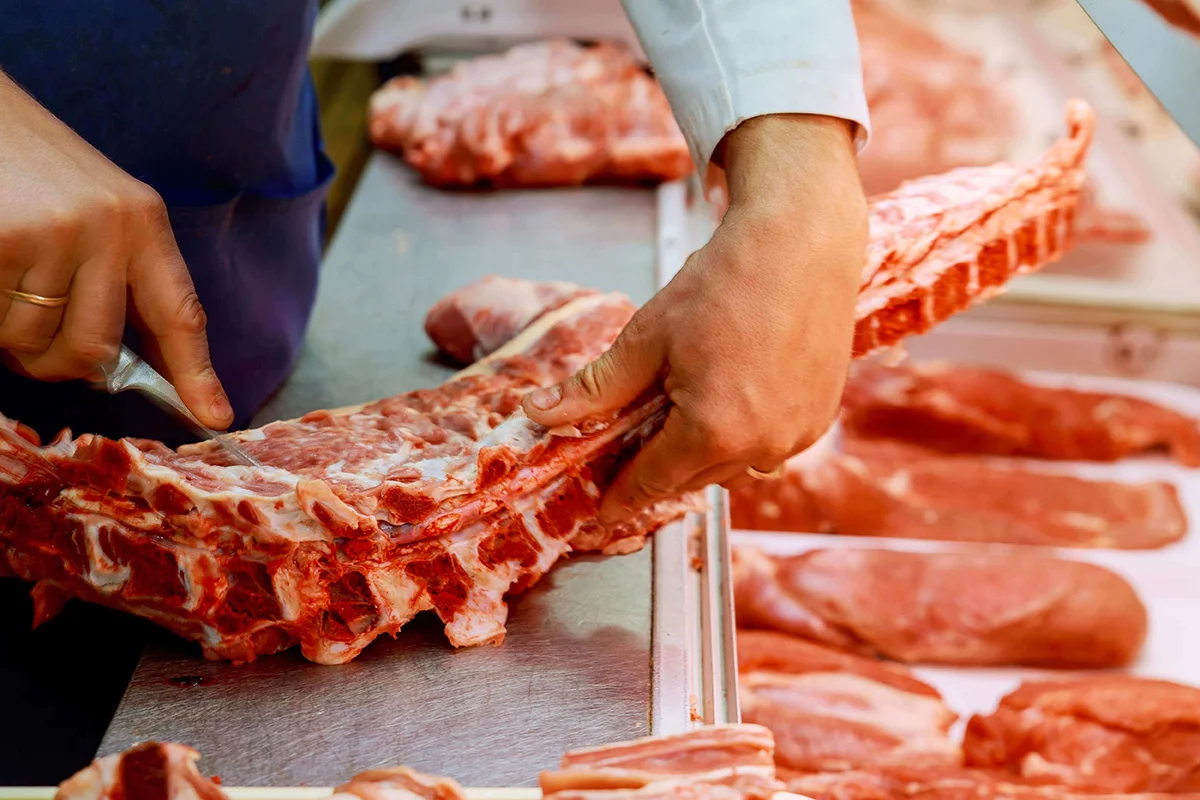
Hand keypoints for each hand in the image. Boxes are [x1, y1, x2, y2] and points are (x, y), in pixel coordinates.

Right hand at [0, 71, 232, 428]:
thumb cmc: (30, 166)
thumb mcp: (97, 208)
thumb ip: (116, 273)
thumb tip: (115, 362)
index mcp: (143, 222)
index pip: (181, 313)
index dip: (197, 374)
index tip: (216, 417)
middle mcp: (109, 228)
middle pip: (95, 350)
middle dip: (58, 364)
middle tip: (33, 342)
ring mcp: (55, 234)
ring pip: (34, 342)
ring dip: (10, 335)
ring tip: (4, 284)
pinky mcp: (3, 241)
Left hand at [522, 114, 866, 522]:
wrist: (801, 244)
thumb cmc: (724, 283)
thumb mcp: (647, 338)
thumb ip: (594, 390)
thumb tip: (537, 414)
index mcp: (714, 431)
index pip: (654, 481)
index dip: (624, 496)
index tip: (605, 509)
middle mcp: (762, 446)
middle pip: (693, 478)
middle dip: (660, 467)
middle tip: (632, 447)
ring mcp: (798, 434)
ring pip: (734, 466)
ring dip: (703, 453)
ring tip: (682, 411)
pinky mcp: (820, 417)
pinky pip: (769, 447)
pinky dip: (743, 436)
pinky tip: (729, 398)